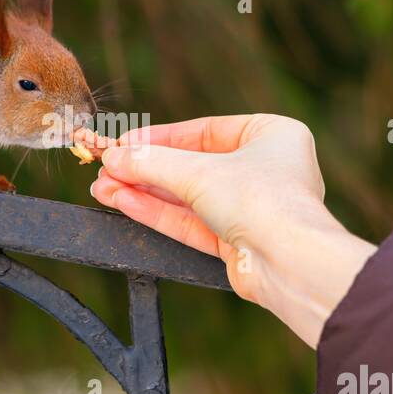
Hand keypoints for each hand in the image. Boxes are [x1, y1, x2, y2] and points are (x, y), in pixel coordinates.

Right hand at [82, 115, 376, 348]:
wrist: (289, 262)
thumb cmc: (262, 201)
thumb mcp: (197, 172)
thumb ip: (151, 163)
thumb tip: (113, 157)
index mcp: (272, 135)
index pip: (204, 131)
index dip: (160, 138)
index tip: (124, 142)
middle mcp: (265, 169)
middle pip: (192, 165)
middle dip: (145, 169)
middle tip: (106, 166)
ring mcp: (251, 208)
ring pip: (187, 196)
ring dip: (144, 192)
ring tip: (103, 187)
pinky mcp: (237, 241)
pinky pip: (191, 221)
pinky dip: (157, 212)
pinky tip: (122, 202)